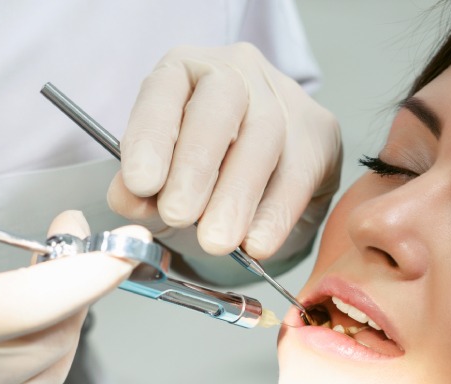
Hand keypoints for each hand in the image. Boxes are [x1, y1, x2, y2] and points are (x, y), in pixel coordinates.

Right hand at [0, 211, 139, 383]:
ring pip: (50, 371)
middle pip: (52, 336)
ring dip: (67, 323)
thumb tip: (6, 269)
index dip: (84, 272)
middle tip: (71, 243)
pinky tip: (34, 334)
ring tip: (57, 282)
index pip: (31, 303)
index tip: (115, 244)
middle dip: (76, 287)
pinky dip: (46, 359)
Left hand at [107, 42, 341, 263]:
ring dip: (236, 196)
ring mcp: (284, 98)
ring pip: (264, 137)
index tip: (141, 184)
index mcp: (186, 71)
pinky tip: (256, 245)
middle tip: (178, 214)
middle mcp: (237, 72)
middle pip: (220, 106)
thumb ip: (143, 191)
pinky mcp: (320, 133)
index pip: (164, 92)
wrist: (269, 181)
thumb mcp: (165, 181)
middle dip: (196, 165)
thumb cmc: (208, 174)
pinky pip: (298, 174)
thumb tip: (129, 200)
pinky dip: (275, 215)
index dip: (151, 136)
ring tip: (215, 241)